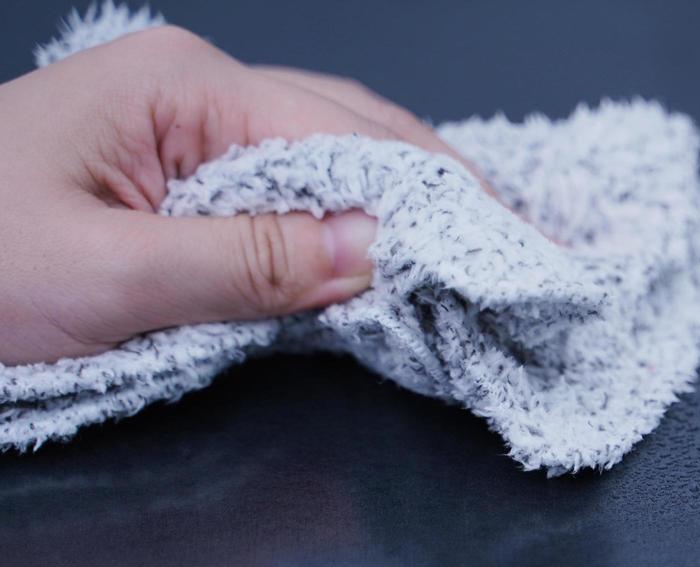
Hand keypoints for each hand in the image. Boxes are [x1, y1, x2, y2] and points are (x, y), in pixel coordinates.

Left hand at [0, 26, 485, 365]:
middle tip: (528, 255)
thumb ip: (248, 262)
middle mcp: (192, 92)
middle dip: (445, 194)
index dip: (438, 199)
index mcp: (179, 88)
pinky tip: (396, 258)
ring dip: (408, 211)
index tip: (513, 252)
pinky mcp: (179, 179)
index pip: (346, 137)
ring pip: (333, 161)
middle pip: (357, 134)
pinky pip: (292, 194)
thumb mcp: (105, 277)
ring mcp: (187, 131)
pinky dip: (354, 229)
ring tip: (486, 256)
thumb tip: (373, 250)